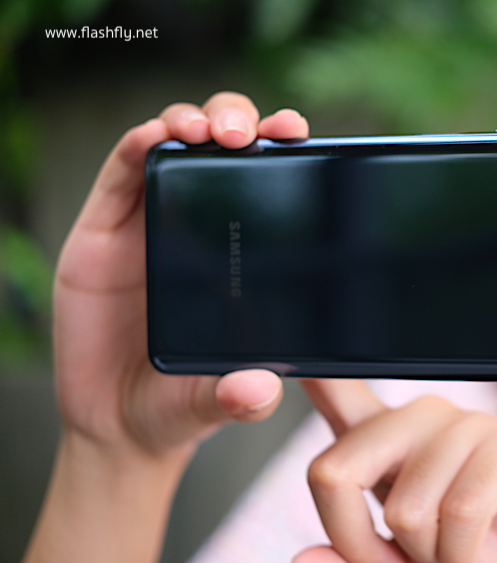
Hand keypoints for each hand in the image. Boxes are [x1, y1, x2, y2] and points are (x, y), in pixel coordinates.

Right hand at [53, 91, 308, 457]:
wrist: (118, 424)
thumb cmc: (182, 399)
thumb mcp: (222, 399)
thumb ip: (242, 397)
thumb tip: (259, 389)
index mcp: (243, 250)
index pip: (267, 179)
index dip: (282, 147)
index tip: (300, 134)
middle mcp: (199, 226)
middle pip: (222, 145)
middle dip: (239, 119)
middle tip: (251, 133)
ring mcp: (150, 223)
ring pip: (171, 144)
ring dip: (190, 121)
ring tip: (208, 130)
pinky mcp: (103, 230)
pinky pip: (119, 174)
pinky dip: (137, 146)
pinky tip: (154, 139)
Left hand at [292, 380, 496, 562]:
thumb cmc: (494, 553)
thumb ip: (360, 560)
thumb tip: (302, 555)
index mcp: (390, 445)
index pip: (333, 393)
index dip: (299, 370)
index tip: (262, 344)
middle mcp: (421, 423)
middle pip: (334, 468)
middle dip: (360, 548)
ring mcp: (468, 426)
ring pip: (405, 507)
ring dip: (430, 561)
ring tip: (460, 561)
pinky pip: (461, 510)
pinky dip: (466, 558)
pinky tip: (484, 556)